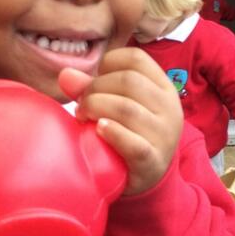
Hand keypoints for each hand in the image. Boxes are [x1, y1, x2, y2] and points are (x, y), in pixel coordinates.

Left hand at [58, 47, 182, 195]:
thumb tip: (65, 74)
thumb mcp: (119, 106)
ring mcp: (164, 135)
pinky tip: (98, 131)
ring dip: (96, 109)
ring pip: (127, 109)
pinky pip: (133, 143)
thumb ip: (94, 88)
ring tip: (83, 119)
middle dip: (96, 89)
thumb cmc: (132, 133)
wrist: (149, 176)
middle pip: (129, 81)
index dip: (108, 63)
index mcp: (163, 87)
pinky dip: (112, 133)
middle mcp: (169, 108)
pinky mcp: (153, 161)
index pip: (136, 59)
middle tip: (82, 106)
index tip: (95, 80)